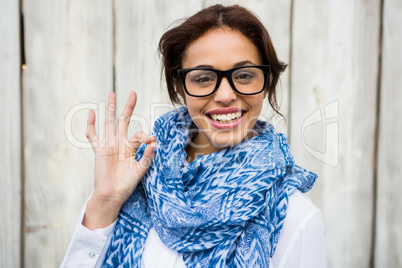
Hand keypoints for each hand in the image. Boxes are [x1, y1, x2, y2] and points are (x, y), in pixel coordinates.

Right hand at [83, 91, 155, 229]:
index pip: (139, 135)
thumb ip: (147, 156)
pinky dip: (91, 125)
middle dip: (128, 107)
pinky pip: (93, 135)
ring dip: (110, 108)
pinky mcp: (99, 150)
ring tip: (112, 94)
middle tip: (132, 93)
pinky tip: (91, 112)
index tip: (153, 141)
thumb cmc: (126, 184)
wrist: (112, 195)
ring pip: (109, 122)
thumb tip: (155, 141)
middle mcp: (120, 143)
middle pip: (124, 120)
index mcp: (131, 148)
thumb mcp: (140, 170)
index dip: (146, 136)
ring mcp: (108, 145)